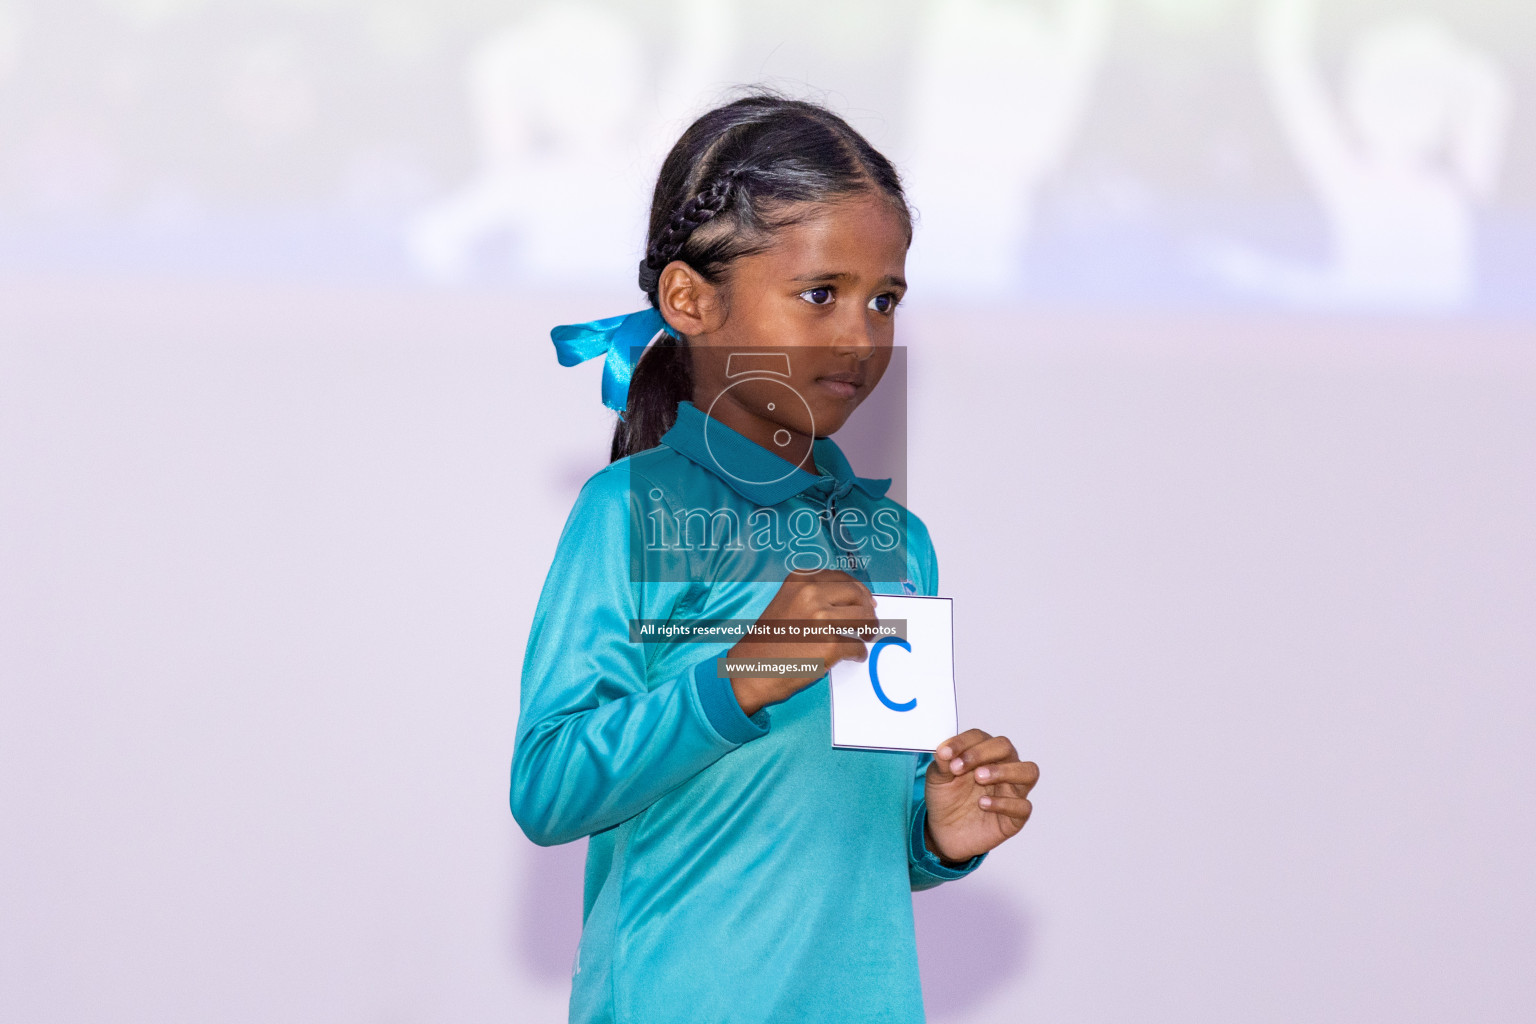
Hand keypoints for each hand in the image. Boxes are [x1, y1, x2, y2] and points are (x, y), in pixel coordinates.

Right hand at [727, 569, 877, 715]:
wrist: (751, 668)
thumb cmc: (770, 639)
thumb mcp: (786, 601)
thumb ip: (815, 595)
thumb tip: (856, 600)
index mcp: (801, 580)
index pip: (843, 578)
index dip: (859, 590)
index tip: (866, 600)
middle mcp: (811, 594)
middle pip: (858, 596)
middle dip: (868, 610)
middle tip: (869, 623)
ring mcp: (821, 619)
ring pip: (864, 618)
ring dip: (868, 629)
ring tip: (865, 637)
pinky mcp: (830, 645)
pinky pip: (857, 646)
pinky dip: (858, 653)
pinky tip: (853, 656)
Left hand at [923, 730, 1037, 863]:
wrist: (944, 832)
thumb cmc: (947, 799)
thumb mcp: (938, 778)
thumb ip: (942, 762)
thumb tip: (944, 750)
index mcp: (983, 754)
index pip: (980, 737)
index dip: (963, 742)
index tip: (945, 753)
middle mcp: (1002, 768)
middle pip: (1006, 747)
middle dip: (982, 753)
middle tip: (960, 766)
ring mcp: (1012, 791)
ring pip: (1028, 772)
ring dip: (1004, 771)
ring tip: (979, 778)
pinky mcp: (1015, 816)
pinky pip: (1023, 806)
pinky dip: (1004, 803)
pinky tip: (983, 804)